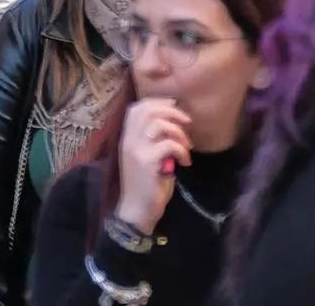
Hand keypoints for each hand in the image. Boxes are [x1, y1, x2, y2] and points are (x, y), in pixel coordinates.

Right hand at [114, 97, 191, 233]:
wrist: (136, 210)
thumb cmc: (145, 186)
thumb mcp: (147, 159)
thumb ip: (155, 142)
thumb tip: (173, 127)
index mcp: (127, 138)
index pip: (136, 109)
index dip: (157, 103)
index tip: (175, 107)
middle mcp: (129, 140)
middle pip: (148, 111)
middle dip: (172, 112)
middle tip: (187, 122)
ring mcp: (136, 150)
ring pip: (159, 124)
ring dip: (179, 133)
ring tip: (187, 147)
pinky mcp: (147, 161)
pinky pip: (169, 145)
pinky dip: (182, 151)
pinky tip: (185, 163)